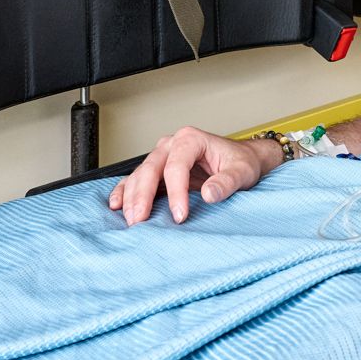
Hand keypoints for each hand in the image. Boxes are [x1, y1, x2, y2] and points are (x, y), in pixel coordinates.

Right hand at [108, 126, 277, 225]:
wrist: (243, 160)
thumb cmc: (241, 163)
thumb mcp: (242, 172)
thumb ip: (228, 182)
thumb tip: (210, 194)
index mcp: (191, 139)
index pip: (176, 167)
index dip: (176, 192)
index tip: (180, 215)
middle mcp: (172, 145)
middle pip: (151, 169)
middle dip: (143, 196)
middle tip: (140, 220)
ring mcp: (162, 157)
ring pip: (140, 175)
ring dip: (132, 197)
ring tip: (131, 220)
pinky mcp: (158, 171)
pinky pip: (136, 180)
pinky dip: (125, 192)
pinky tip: (117, 205)